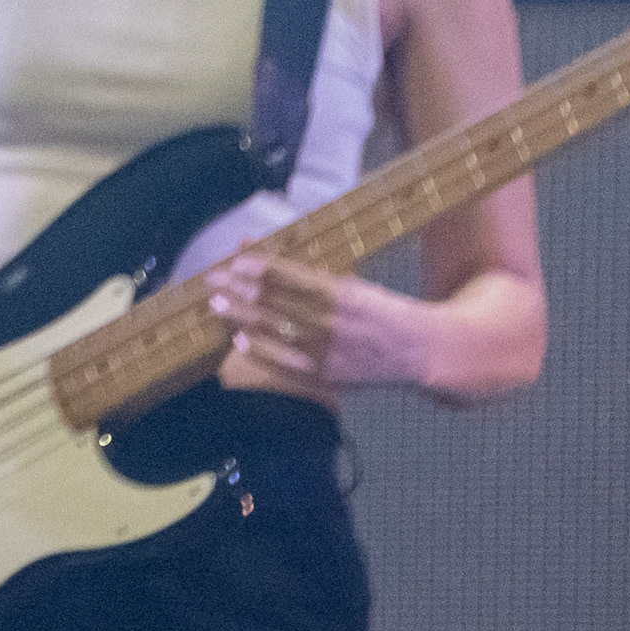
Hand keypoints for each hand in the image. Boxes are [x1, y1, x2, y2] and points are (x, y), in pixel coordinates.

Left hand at [205, 253, 432, 404]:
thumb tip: (269, 256)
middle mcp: (331, 321)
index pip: (289, 277)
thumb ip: (311, 274)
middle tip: (211, 280)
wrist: (418, 351)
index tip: (232, 260)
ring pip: (275, 330)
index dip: (258, 268)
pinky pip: (286, 362)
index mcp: (340, 292)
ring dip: (242, 317)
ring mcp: (328, 350)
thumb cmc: (381, 310)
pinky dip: (262, 350)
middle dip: (239, 290)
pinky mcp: (327, 374)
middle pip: (275, 302)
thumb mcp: (353, 284)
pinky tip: (239, 340)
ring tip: (217, 305)